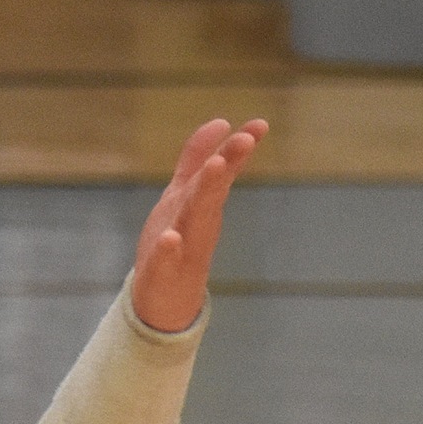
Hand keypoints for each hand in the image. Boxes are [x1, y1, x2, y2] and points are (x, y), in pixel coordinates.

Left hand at [131, 117, 266, 333]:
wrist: (164, 301)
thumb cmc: (178, 242)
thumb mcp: (185, 194)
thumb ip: (198, 159)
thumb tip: (220, 122)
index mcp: (199, 201)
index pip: (221, 170)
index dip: (237, 146)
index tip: (260, 124)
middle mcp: (195, 222)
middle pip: (212, 189)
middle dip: (227, 163)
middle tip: (244, 140)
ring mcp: (182, 247)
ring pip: (194, 218)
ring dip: (205, 193)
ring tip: (216, 167)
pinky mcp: (162, 273)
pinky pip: (166, 259)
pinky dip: (169, 249)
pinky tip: (171, 238)